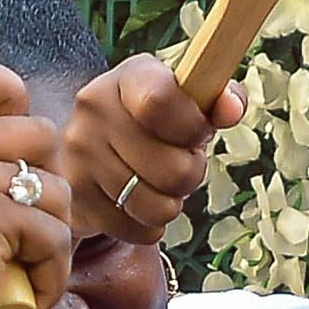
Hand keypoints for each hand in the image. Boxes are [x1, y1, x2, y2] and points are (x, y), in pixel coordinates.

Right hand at [0, 58, 66, 308]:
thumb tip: (39, 134)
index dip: (8, 91)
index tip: (19, 147)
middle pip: (39, 133)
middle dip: (50, 194)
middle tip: (26, 242)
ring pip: (55, 187)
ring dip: (53, 243)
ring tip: (20, 277)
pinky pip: (54, 233)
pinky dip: (50, 275)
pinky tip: (20, 298)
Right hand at [60, 53, 224, 247]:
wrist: (92, 150)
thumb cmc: (153, 123)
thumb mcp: (183, 101)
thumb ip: (214, 99)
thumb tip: (232, 108)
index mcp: (127, 78)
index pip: (160, 102)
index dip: (192, 127)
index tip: (199, 132)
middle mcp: (94, 111)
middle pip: (170, 169)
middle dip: (190, 174)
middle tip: (181, 164)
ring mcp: (79, 156)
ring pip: (156, 207)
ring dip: (170, 203)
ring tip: (160, 185)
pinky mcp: (76, 198)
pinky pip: (137, 230)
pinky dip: (148, 226)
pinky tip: (139, 204)